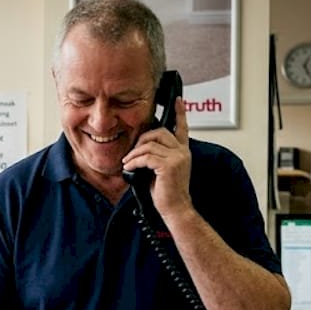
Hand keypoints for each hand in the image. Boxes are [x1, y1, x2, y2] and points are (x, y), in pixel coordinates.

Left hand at [121, 95, 192, 216]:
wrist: (175, 209)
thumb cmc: (167, 193)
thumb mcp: (161, 170)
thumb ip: (156, 156)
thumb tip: (140, 148)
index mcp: (182, 152)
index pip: (182, 128)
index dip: (180, 113)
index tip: (178, 100)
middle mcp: (182, 152)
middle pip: (159, 132)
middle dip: (142, 140)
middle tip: (132, 152)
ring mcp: (177, 158)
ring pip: (150, 144)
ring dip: (134, 153)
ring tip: (127, 162)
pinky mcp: (169, 166)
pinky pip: (146, 156)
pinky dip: (134, 161)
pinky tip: (128, 167)